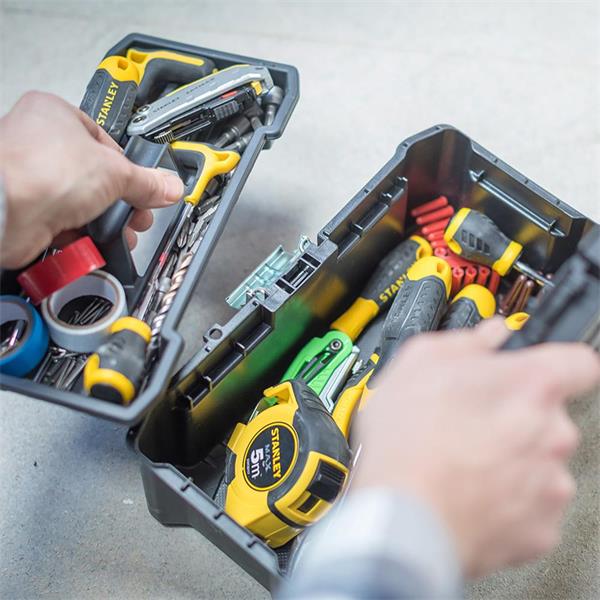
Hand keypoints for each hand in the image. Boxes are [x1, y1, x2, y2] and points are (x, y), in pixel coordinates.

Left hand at [0, 91, 183, 268]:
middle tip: (137, 214)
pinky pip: (65, 227)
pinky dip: (82, 238)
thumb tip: (169, 186)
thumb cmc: (40, 171)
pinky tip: (94, 242)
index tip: (147, 187)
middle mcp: (41, 146)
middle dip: (121, 203)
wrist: (4, 210)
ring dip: (104, 223)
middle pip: (96, 178)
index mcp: (57, 116)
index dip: (130, 168)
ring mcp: (33, 181)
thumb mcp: (115, 171)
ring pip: (81, 205)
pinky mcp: (29, 214)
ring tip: (120, 233)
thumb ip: (146, 182)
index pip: (107, 142)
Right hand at [352, 319, 599, 578]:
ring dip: (511, 460)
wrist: (404, 516)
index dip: (553, 365)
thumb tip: (487, 336)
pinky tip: (469, 492)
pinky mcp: (542, 528)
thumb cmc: (408, 442)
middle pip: (549, 417)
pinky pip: (530, 505)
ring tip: (462, 461)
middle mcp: (553, 433)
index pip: (576, 362)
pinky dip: (506, 500)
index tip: (533, 374)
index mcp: (530, 384)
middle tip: (470, 422)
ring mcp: (551, 484)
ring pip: (539, 462)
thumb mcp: (419, 363)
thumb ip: (465, 342)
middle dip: (516, 416)